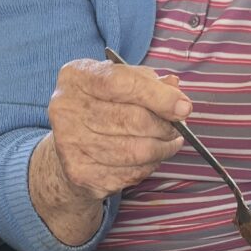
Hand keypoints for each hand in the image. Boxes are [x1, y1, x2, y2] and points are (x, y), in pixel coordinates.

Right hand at [46, 58, 190, 200]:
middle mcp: (66, 108)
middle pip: (132, 119)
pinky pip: (130, 172)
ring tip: (167, 143)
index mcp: (76, 77)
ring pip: (135, 151)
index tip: (184, 107)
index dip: (158, 96)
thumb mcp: (121, 84)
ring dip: (161, 149)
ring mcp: (70, 143)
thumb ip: (148, 82)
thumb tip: (175, 88)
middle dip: (164, 126)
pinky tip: (147, 159)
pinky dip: (147, 167)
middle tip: (177, 128)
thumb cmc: (103, 108)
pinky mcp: (80, 173)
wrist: (69, 147)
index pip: (122, 83)